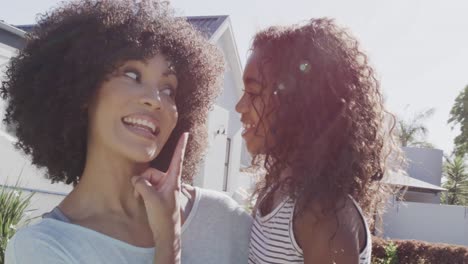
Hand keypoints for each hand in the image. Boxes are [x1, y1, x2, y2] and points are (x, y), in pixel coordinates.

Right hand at [131, 133, 188, 261]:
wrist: (165, 233)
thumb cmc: (164, 216)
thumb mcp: (151, 199)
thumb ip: (142, 184)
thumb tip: (136, 179)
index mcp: (173, 180)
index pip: (177, 159)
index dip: (181, 146)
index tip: (186, 134)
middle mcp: (168, 182)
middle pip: (151, 172)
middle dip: (143, 180)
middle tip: (142, 194)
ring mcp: (162, 188)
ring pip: (146, 180)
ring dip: (141, 188)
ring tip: (142, 200)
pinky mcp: (157, 194)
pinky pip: (145, 187)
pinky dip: (141, 192)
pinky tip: (141, 201)